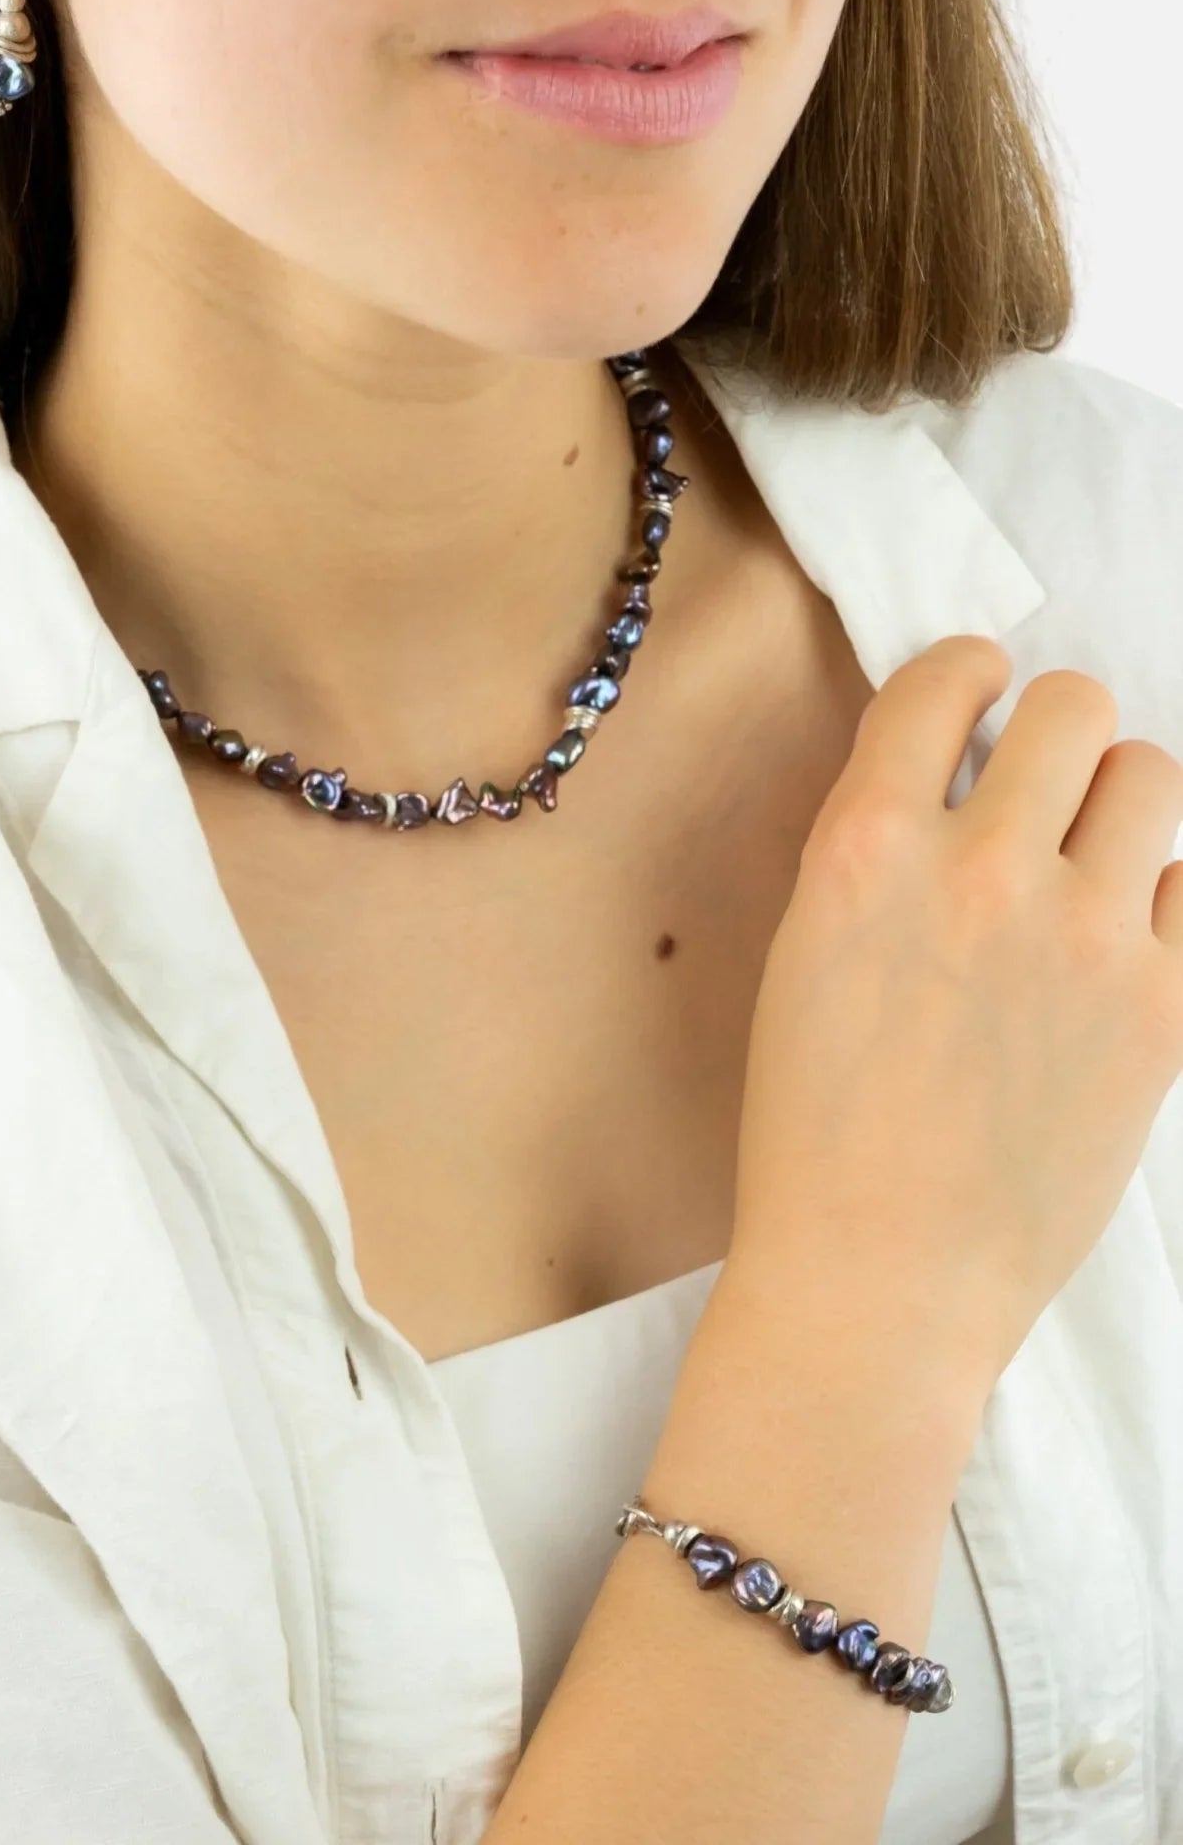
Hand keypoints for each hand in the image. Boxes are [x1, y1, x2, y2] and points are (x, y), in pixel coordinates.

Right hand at [725, 634, 1182, 1387]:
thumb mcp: (806, 956)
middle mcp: (978, 871)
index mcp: (866, 851)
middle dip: (1055, 733)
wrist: (879, 1278)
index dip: (968, 675)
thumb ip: (880, 854)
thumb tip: (960, 780)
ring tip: (1089, 860)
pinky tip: (1119, 945)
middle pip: (1074, 708)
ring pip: (1153, 777)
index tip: (979, 696)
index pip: (943, 681)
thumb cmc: (814, 1131)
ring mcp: (1084, 939)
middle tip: (1038, 790)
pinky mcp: (1162, 1011)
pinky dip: (1162, 901)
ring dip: (1119, 802)